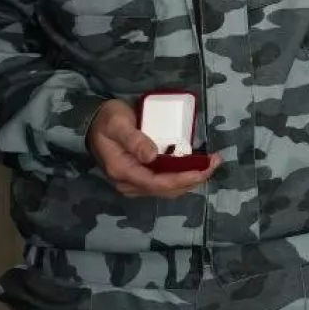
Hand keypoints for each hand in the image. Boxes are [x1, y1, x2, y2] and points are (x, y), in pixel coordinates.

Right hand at [87, 99, 216, 198]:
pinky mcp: (140, 177)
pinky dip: (182, 177)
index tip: (205, 169)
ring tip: (211, 164)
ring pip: (167, 189)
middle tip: (215, 162)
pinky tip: (196, 166)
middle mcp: (128, 183)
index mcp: (122, 171)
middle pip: (165, 189)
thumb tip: (151, 156)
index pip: (157, 182)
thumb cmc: (107, 120)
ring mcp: (134, 182)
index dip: (183, 178)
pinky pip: (164, 183)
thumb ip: (134, 139)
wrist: (93, 123)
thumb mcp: (117, 123)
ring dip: (190, 179)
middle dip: (193, 179)